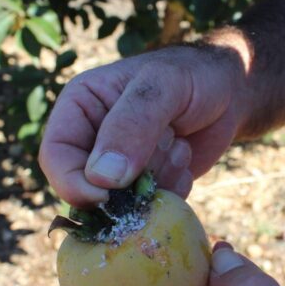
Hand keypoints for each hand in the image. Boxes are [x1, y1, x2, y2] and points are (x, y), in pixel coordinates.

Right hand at [39, 46, 242, 206]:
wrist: (228, 92)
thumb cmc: (193, 76)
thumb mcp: (164, 86)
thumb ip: (132, 124)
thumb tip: (102, 178)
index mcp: (80, 108)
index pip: (56, 157)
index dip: (73, 183)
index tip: (106, 196)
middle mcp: (93, 140)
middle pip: (87, 188)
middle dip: (128, 181)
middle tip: (166, 144)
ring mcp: (120, 167)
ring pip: (122, 204)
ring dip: (156, 181)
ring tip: (178, 143)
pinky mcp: (146, 185)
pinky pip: (149, 209)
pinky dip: (171, 192)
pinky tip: (184, 157)